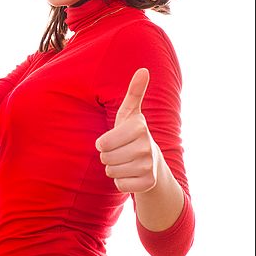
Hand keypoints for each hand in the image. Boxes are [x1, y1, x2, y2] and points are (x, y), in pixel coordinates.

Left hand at [95, 68, 158, 192]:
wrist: (153, 162)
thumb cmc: (133, 134)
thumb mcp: (130, 113)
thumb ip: (135, 92)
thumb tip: (143, 70)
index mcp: (140, 127)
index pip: (102, 143)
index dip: (103, 143)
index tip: (114, 139)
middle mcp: (147, 146)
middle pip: (106, 158)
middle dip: (108, 156)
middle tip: (121, 151)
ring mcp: (149, 166)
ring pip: (111, 172)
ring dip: (114, 168)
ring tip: (126, 161)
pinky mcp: (148, 183)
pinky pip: (119, 185)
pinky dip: (121, 182)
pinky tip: (131, 174)